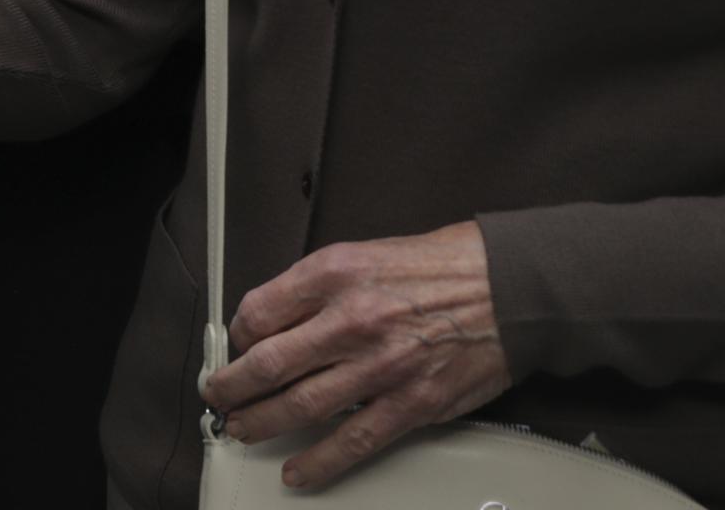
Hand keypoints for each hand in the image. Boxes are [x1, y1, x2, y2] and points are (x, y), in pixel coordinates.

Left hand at [201, 223, 510, 489]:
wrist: (507, 288)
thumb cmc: (440, 268)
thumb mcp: (363, 253)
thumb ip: (316, 286)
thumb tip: (274, 319)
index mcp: (334, 274)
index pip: (258, 312)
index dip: (237, 336)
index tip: (235, 348)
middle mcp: (351, 319)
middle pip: (268, 364)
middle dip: (231, 387)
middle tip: (217, 396)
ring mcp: (380, 367)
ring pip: (299, 406)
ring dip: (260, 423)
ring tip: (242, 429)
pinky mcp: (410, 404)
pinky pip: (352, 441)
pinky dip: (317, 461)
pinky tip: (296, 470)